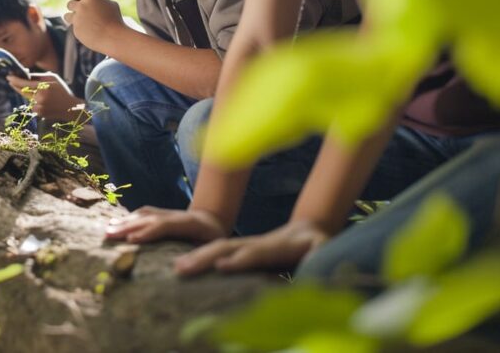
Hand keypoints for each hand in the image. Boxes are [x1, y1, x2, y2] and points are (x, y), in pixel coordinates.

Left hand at [7, 71, 82, 122]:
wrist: (70, 108)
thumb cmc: (61, 90)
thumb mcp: (52, 78)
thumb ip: (37, 76)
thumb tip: (24, 74)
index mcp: (43, 88)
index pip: (24, 84)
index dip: (15, 80)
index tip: (8, 76)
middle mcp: (39, 98)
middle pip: (21, 91)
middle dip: (15, 85)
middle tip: (10, 80)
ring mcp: (38, 107)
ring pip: (26, 97)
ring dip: (25, 92)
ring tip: (35, 89)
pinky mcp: (38, 113)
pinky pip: (30, 104)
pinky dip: (32, 99)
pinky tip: (41, 99)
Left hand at [62, 0, 124, 51]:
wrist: (114, 37)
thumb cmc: (115, 20)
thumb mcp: (110, 3)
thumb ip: (98, 0)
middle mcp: (81, 6)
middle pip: (69, 4)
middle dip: (75, 8)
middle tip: (84, 12)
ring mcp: (77, 18)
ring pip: (67, 16)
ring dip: (74, 18)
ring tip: (86, 22)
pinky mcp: (76, 30)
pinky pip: (74, 27)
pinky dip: (80, 28)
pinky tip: (91, 31)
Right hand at [105, 207, 227, 244]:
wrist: (213, 218)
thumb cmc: (214, 239)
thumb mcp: (215, 248)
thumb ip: (201, 255)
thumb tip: (183, 268)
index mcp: (189, 223)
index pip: (165, 225)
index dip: (148, 232)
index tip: (131, 240)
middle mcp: (174, 215)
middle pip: (149, 218)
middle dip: (127, 226)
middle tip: (109, 235)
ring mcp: (166, 213)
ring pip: (143, 215)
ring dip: (124, 222)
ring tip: (107, 230)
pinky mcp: (160, 214)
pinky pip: (142, 215)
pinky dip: (128, 219)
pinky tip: (116, 225)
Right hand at [172, 219, 331, 275]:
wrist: (308, 230)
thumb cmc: (318, 246)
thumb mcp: (324, 250)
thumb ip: (319, 258)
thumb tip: (314, 266)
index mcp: (276, 247)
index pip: (255, 253)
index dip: (239, 260)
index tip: (221, 266)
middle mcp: (255, 244)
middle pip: (225, 247)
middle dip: (204, 257)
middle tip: (181, 269)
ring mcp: (244, 244)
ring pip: (215, 247)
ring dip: (194, 257)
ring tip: (175, 268)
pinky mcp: (238, 249)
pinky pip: (213, 251)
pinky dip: (196, 254)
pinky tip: (179, 262)